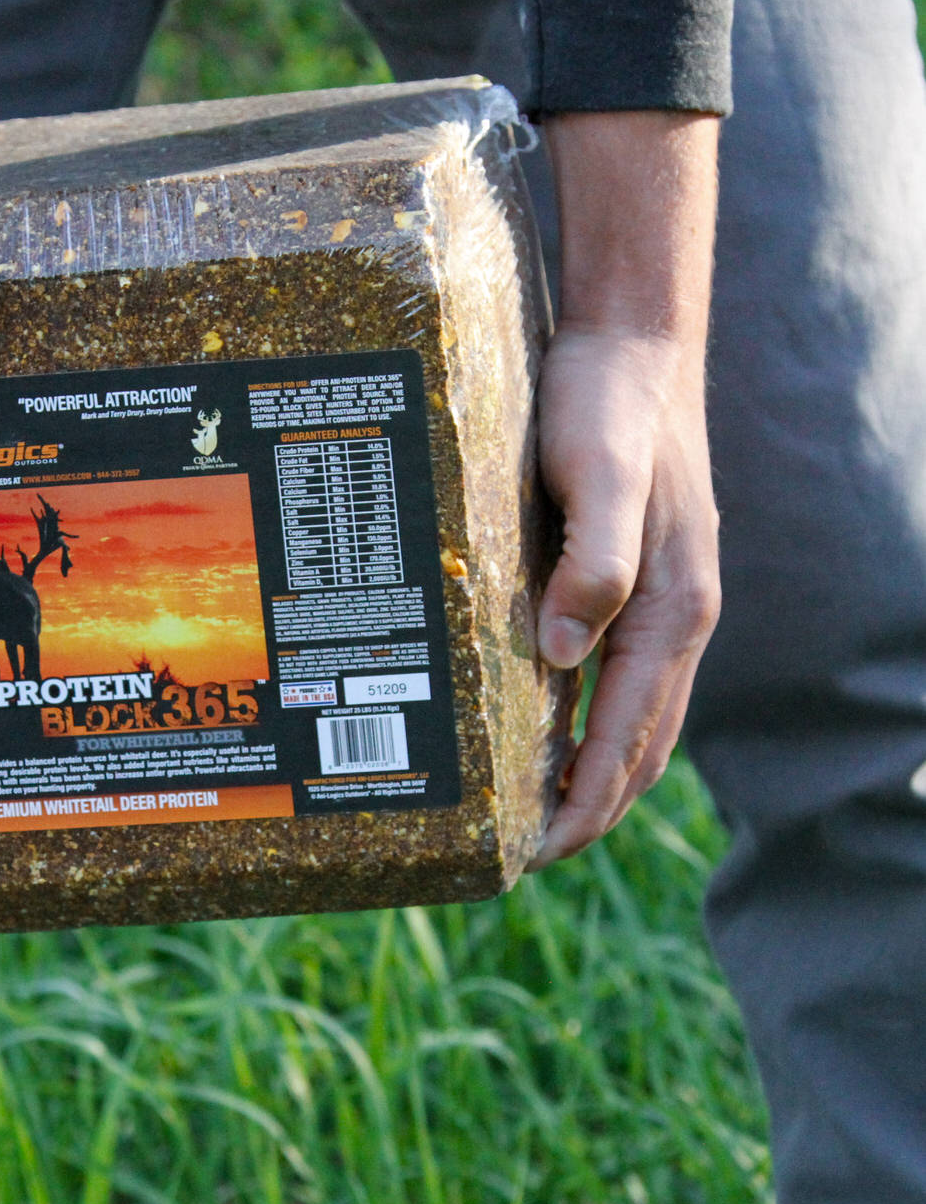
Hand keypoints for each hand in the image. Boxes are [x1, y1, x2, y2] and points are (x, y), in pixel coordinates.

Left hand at [531, 112, 722, 864]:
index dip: (583, 801)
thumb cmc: (607, 407)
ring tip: (542, 819)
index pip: (626, 735)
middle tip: (525, 857)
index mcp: (672, 609)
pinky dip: (597, 725)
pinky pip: (625, 679)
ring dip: (597, 776)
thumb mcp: (600, 477)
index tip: (536, 852)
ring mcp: (666, 604)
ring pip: (639, 720)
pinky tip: (555, 735)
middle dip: (591, 808)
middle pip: (640, 744)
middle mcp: (678, 619)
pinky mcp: (642, 584)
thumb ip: (593, 563)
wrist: (633, 345)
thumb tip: (563, 659)